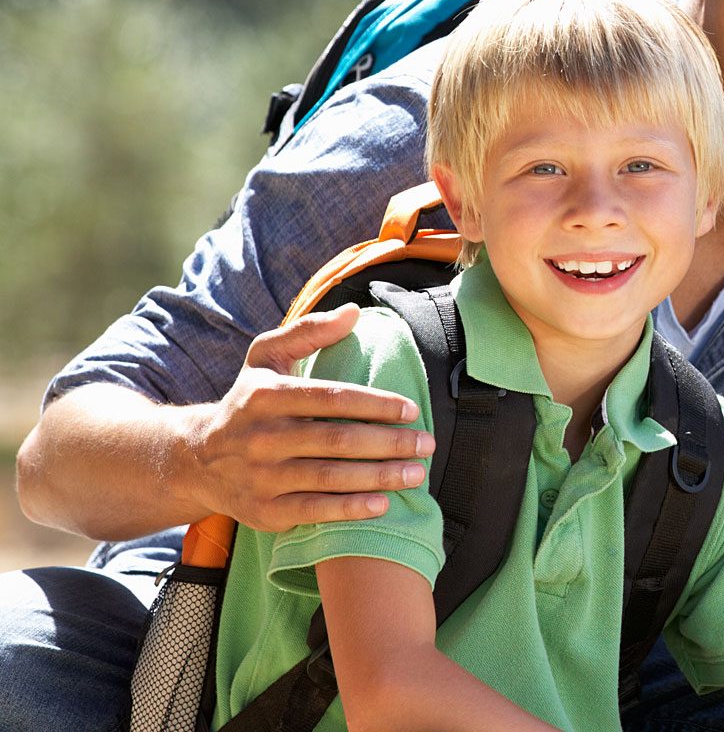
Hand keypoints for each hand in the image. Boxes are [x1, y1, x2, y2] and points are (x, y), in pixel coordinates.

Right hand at [181, 305, 435, 531]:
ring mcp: (261, 477)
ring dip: (381, 477)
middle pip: (338, 441)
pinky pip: (315, 511)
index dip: (376, 404)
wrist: (195, 460)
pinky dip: (351, 509)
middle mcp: (261, 437)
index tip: (412, 410)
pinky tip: (383, 503)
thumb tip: (354, 311)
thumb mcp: (265, 358)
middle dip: (390, 443)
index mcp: (265, 396)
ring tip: (417, 473)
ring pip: (332, 478)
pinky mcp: (263, 511)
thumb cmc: (247, 402)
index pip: (331, 398)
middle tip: (428, 444)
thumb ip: (308, 331)